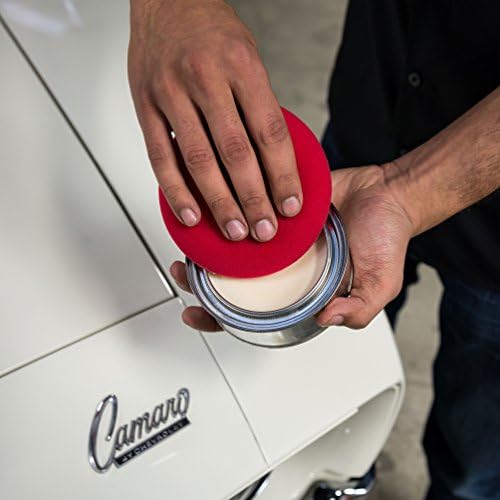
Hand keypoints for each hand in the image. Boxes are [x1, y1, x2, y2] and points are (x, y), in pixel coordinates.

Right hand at [128, 0, 301, 241]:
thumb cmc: (211, 32)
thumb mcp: (248, 58)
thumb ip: (258, 107)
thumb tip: (273, 162)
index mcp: (242, 65)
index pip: (270, 132)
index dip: (283, 174)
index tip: (291, 205)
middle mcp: (206, 78)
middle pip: (236, 153)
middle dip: (254, 198)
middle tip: (265, 229)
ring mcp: (171, 93)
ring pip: (199, 160)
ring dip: (220, 202)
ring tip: (235, 230)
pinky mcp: (145, 106)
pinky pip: (160, 156)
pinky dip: (175, 191)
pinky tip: (191, 214)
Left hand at [169, 164, 414, 331]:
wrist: (388, 192)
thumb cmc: (386, 238)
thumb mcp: (380, 283)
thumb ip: (358, 308)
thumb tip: (325, 318)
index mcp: (299, 290)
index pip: (252, 313)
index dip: (220, 319)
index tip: (196, 315)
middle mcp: (282, 266)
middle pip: (232, 281)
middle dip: (200, 283)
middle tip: (184, 276)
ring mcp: (277, 238)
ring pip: (232, 248)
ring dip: (207, 250)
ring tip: (188, 249)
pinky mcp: (276, 208)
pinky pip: (247, 211)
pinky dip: (228, 214)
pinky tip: (210, 214)